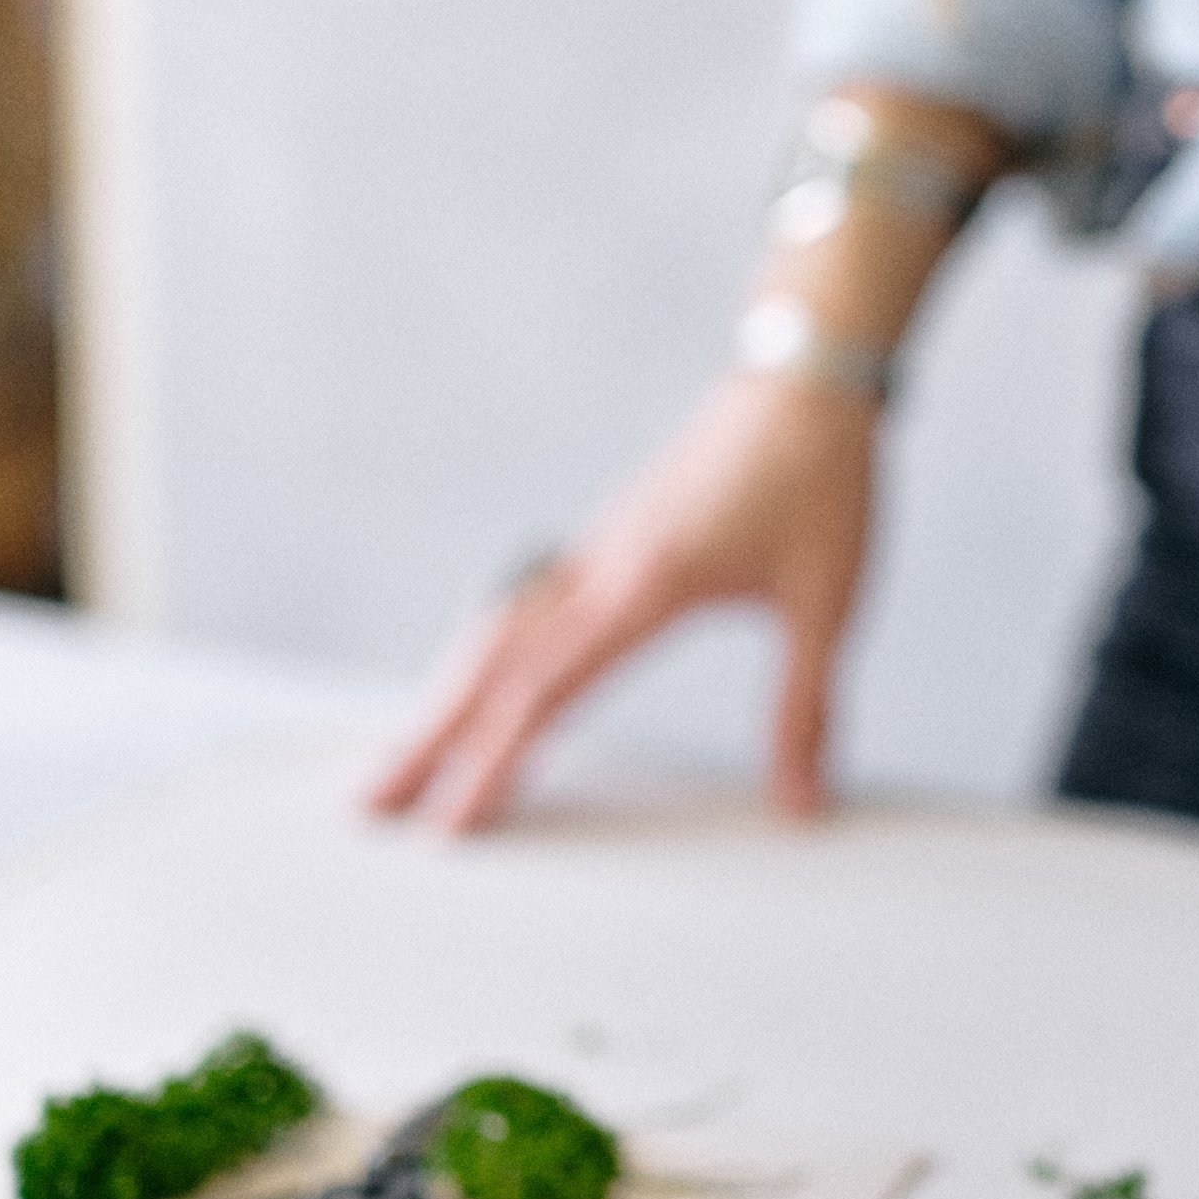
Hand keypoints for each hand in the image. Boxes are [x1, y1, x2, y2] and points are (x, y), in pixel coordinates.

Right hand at [368, 370, 877, 830]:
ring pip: (495, 630)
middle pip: (490, 666)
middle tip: (370, 803)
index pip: (548, 692)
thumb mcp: (827, 600)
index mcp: (647, 584)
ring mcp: (595, 549)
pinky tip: (471, 680)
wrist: (804, 375)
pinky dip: (482, 653)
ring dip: (442, 696)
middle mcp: (600, 566)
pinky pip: (523, 605)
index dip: (494, 764)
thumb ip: (807, 708)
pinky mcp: (606, 539)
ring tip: (400, 756)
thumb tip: (804, 804)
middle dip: (428, 740)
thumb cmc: (820, 475)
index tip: (452, 823)